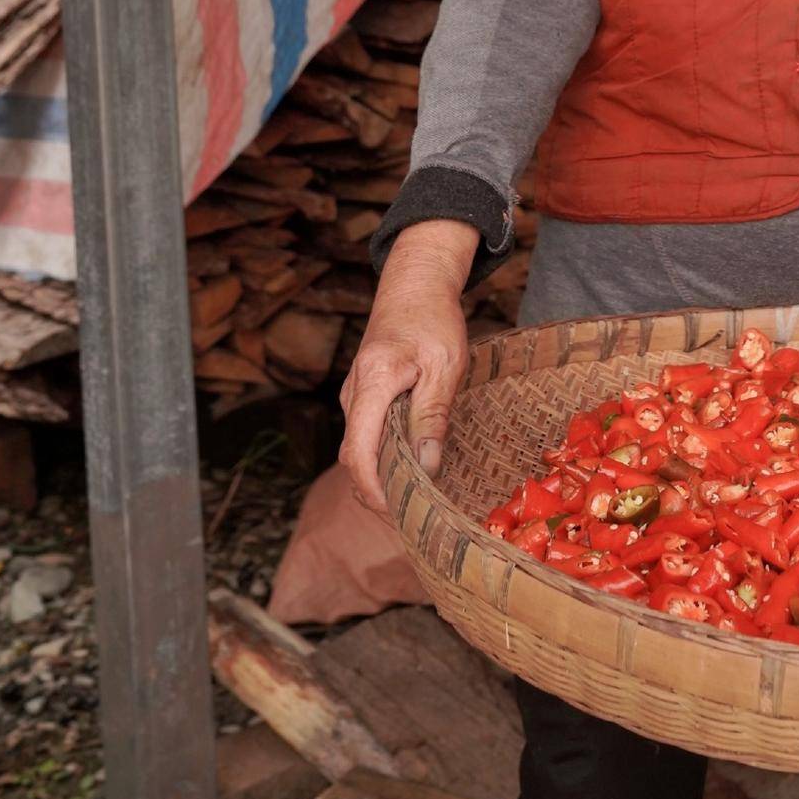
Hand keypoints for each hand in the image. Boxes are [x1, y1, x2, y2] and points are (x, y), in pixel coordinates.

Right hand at [338, 220, 474, 515]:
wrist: (415, 283)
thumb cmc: (434, 320)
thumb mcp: (445, 367)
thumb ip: (433, 416)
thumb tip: (427, 467)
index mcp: (372, 384)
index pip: (359, 453)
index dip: (374, 490)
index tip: (399, 513)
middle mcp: (353, 393)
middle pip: (353, 457)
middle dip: (376, 491)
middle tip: (413, 515)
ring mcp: (354, 394)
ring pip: (358, 447)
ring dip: (379, 474)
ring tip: (416, 496)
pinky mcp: (362, 394)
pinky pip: (365, 434)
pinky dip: (381, 455)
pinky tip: (410, 465)